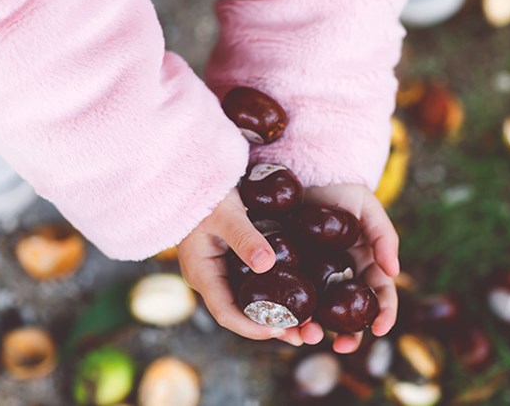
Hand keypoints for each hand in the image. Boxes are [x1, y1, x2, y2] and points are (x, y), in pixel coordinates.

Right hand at [177, 188, 320, 345]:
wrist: (198, 175)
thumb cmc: (206, 192)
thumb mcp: (226, 214)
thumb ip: (245, 238)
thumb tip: (267, 265)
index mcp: (202, 273)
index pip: (227, 313)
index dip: (254, 327)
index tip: (282, 330)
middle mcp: (213, 279)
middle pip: (243, 315)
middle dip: (275, 327)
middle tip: (307, 335)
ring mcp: (224, 271)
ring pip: (252, 303)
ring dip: (280, 314)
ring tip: (311, 324)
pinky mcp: (237, 260)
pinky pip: (257, 285)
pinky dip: (277, 294)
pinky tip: (300, 295)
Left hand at [298, 184, 399, 353]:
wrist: (305, 176)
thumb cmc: (342, 192)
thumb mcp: (368, 208)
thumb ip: (384, 236)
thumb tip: (395, 271)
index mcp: (365, 264)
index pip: (380, 295)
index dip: (384, 314)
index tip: (380, 329)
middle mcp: (341, 277)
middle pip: (349, 313)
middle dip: (349, 335)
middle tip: (342, 347)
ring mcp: (315, 277)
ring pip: (319, 312)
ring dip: (316, 328)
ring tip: (308, 335)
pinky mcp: (290, 272)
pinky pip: (291, 297)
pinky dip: (290, 312)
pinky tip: (285, 321)